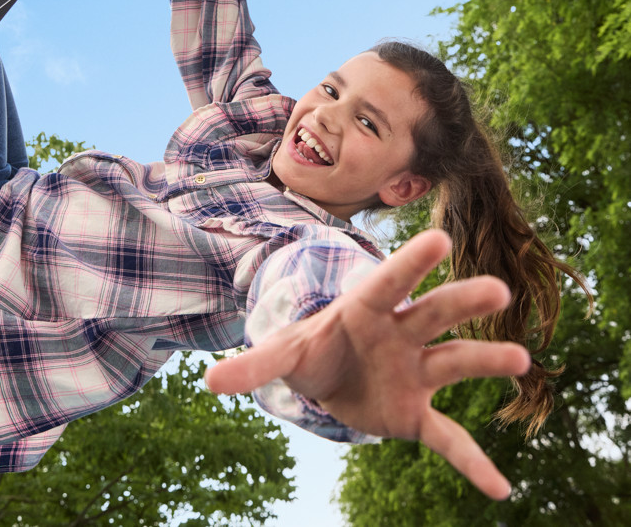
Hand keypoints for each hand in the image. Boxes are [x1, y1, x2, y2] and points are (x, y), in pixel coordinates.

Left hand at [205, 229, 530, 499]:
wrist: (331, 381)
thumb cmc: (313, 350)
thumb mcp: (284, 354)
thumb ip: (255, 364)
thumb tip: (208, 382)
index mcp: (365, 309)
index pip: (388, 281)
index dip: (410, 262)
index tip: (440, 238)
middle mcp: (400, 333)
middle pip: (432, 312)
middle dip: (461, 300)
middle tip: (498, 290)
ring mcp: (414, 372)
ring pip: (454, 361)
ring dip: (485, 359)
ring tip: (520, 358)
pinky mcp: (417, 414)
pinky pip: (448, 438)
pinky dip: (471, 462)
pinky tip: (500, 490)